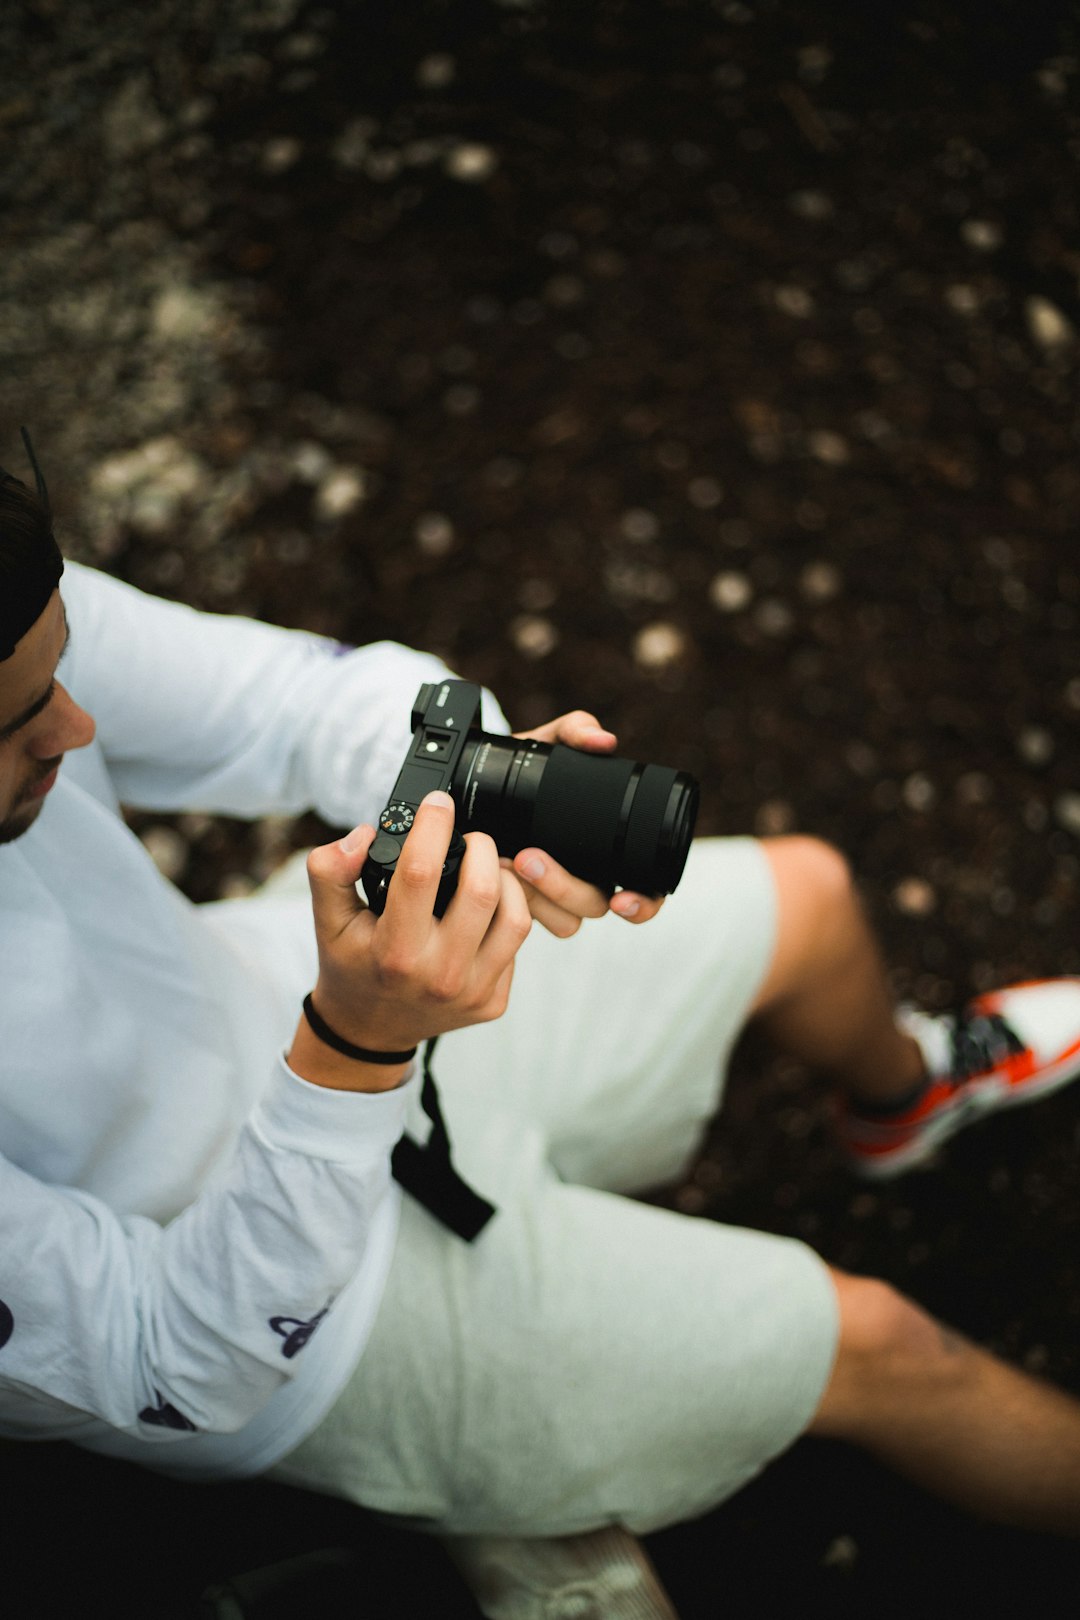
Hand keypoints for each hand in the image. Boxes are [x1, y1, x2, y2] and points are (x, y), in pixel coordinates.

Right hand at [289, 791, 531, 1090]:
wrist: (368, 1030)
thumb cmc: (351, 965)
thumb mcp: (325, 919)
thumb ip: (330, 870)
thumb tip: (363, 835)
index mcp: (394, 952)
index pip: (421, 873)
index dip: (433, 826)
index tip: (437, 804)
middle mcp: (438, 976)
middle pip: (483, 891)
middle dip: (482, 848)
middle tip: (469, 839)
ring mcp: (471, 993)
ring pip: (515, 917)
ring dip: (504, 881)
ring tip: (482, 871)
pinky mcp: (493, 1003)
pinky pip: (515, 946)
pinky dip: (505, 916)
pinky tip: (483, 911)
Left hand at [507, 710, 665, 937]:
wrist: (476, 782)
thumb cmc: (525, 767)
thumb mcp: (548, 743)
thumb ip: (575, 731)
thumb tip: (603, 740)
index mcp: (608, 849)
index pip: (645, 890)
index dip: (644, 903)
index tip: (622, 897)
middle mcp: (587, 878)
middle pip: (595, 907)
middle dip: (564, 888)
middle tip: (529, 858)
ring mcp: (554, 896)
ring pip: (564, 921)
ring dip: (538, 897)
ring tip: (507, 863)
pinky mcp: (523, 904)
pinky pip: (530, 922)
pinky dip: (517, 903)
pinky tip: (498, 881)